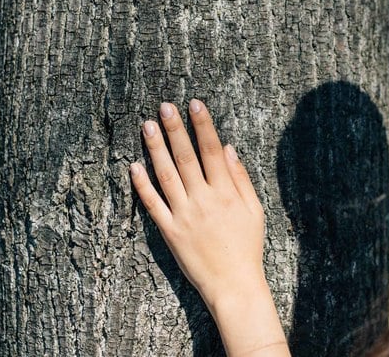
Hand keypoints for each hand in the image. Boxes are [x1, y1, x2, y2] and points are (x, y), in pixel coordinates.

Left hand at [131, 100, 289, 355]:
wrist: (234, 283)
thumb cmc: (248, 246)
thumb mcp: (254, 210)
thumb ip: (241, 179)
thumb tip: (229, 149)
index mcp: (225, 192)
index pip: (212, 150)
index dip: (203, 125)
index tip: (194, 104)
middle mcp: (203, 199)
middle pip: (186, 157)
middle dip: (175, 129)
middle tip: (165, 106)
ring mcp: (184, 215)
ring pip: (166, 175)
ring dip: (156, 148)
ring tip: (147, 125)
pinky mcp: (169, 231)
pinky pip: (152, 204)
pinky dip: (142, 185)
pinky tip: (134, 166)